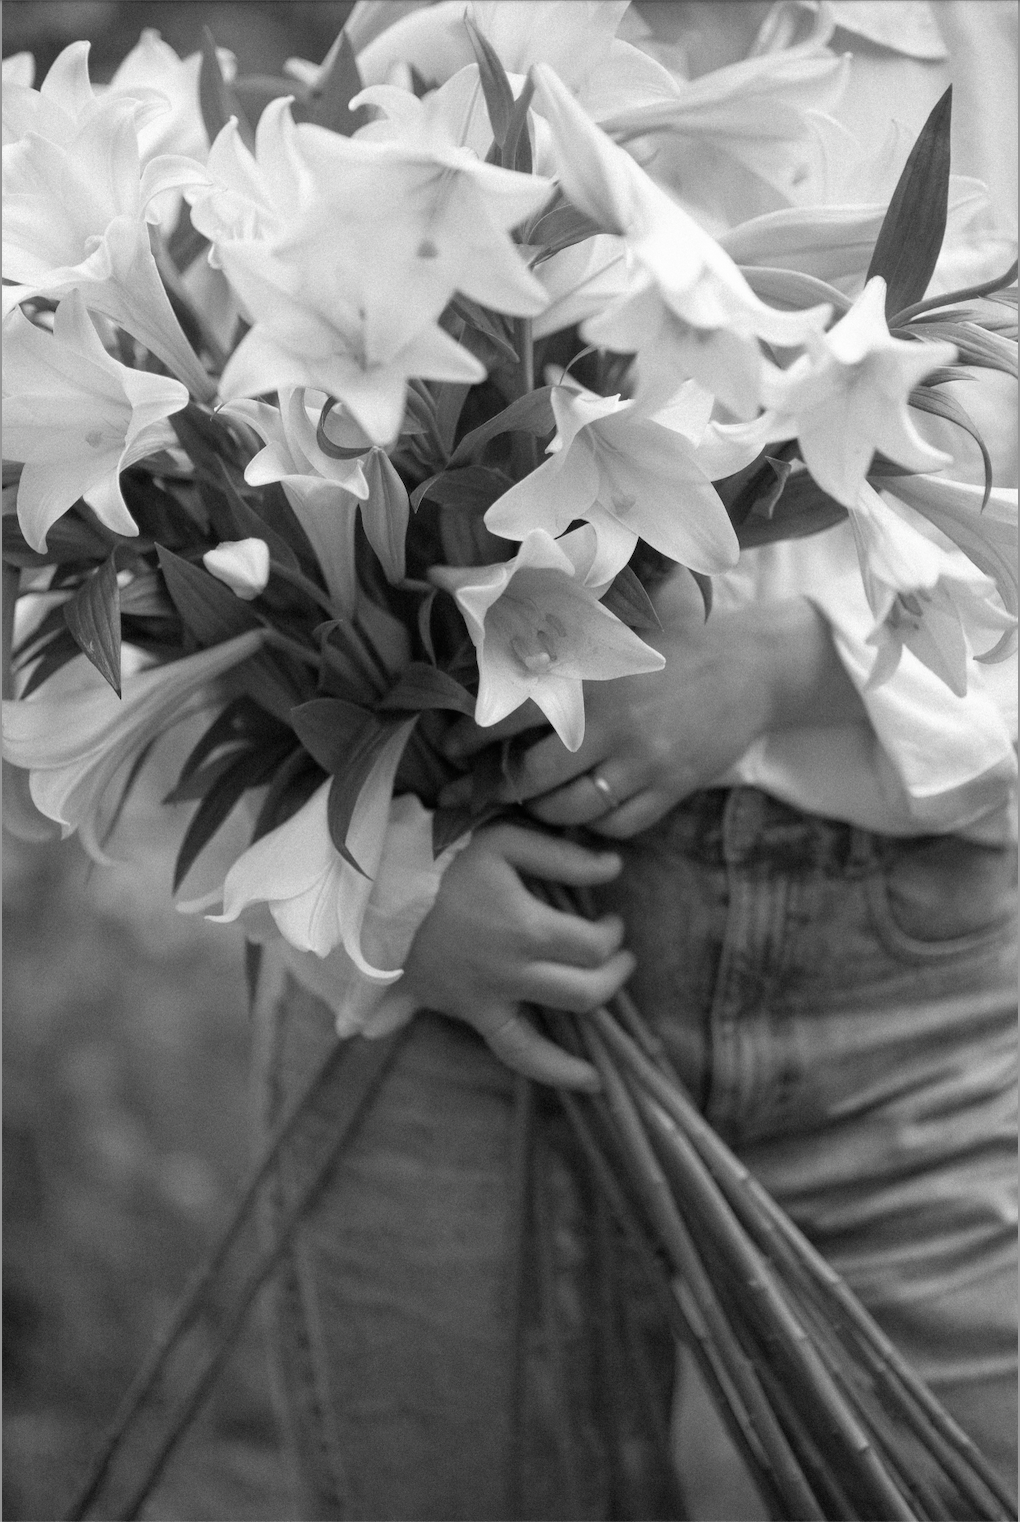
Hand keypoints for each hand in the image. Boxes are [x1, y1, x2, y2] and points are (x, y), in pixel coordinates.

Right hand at [399, 823, 634, 1088]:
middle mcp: (511, 973)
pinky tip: (587, 1080)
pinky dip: (551, 1070)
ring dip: (589, 1033)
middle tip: (619, 956)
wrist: (379, 891)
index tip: (610, 921)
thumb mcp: (505, 841)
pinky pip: (514, 1052)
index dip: (612, 935)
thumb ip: (563, 856)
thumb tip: (614, 868)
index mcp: (525, 928)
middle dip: (614, 975)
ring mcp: (487, 999)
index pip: (593, 945)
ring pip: (551, 1039)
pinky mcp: (468, 1012)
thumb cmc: (444, 859)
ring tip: (612, 1016)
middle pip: (585, 992)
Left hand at [443, 580, 863, 838]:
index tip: (450, 750)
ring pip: (572, 809)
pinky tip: (586, 812)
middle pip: (534, 775)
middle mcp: (615, 723)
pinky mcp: (673, 789)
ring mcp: (645, 761)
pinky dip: (595, 826)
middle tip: (476, 791)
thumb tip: (469, 586)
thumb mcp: (616, 627)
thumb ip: (558, 625)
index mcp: (594, 679)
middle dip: (498, 788)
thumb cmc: (674, 642)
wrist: (750, 667)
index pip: (516, 713)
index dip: (474, 737)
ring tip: (533, 801)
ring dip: (544, 811)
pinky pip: (618, 826)